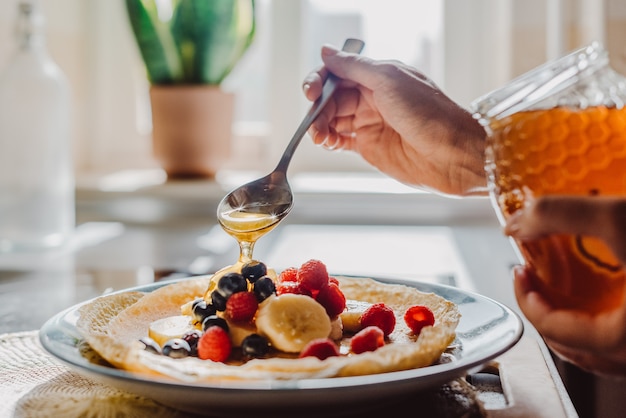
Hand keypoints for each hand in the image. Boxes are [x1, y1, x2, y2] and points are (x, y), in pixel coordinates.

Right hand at [302, 44, 486, 196]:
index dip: (321, 80)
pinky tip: (327, 142)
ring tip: (320, 136)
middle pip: (332, 97)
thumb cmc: (429, 114)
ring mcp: (370, 123)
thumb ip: (355, 67)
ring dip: (321, 125)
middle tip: (314, 122)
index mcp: (378, 76)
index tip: (311, 91)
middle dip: (318, 107)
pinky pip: (341, 140)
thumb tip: (326, 51)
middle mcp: (373, 98)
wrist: (451, 154)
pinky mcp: (370, 147)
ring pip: (333, 119)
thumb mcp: (389, 80)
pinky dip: (329, 140)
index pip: (339, 73)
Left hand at [505, 196, 625, 376]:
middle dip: (544, 307)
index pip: (554, 330)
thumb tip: (517, 221)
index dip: (526, 298)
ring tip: (560, 285)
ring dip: (570, 317)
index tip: (519, 272)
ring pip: (597, 348)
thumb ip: (560, 215)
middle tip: (533, 278)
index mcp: (624, 337)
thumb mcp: (617, 217)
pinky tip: (597, 292)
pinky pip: (619, 341)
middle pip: (572, 344)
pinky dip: (597, 319)